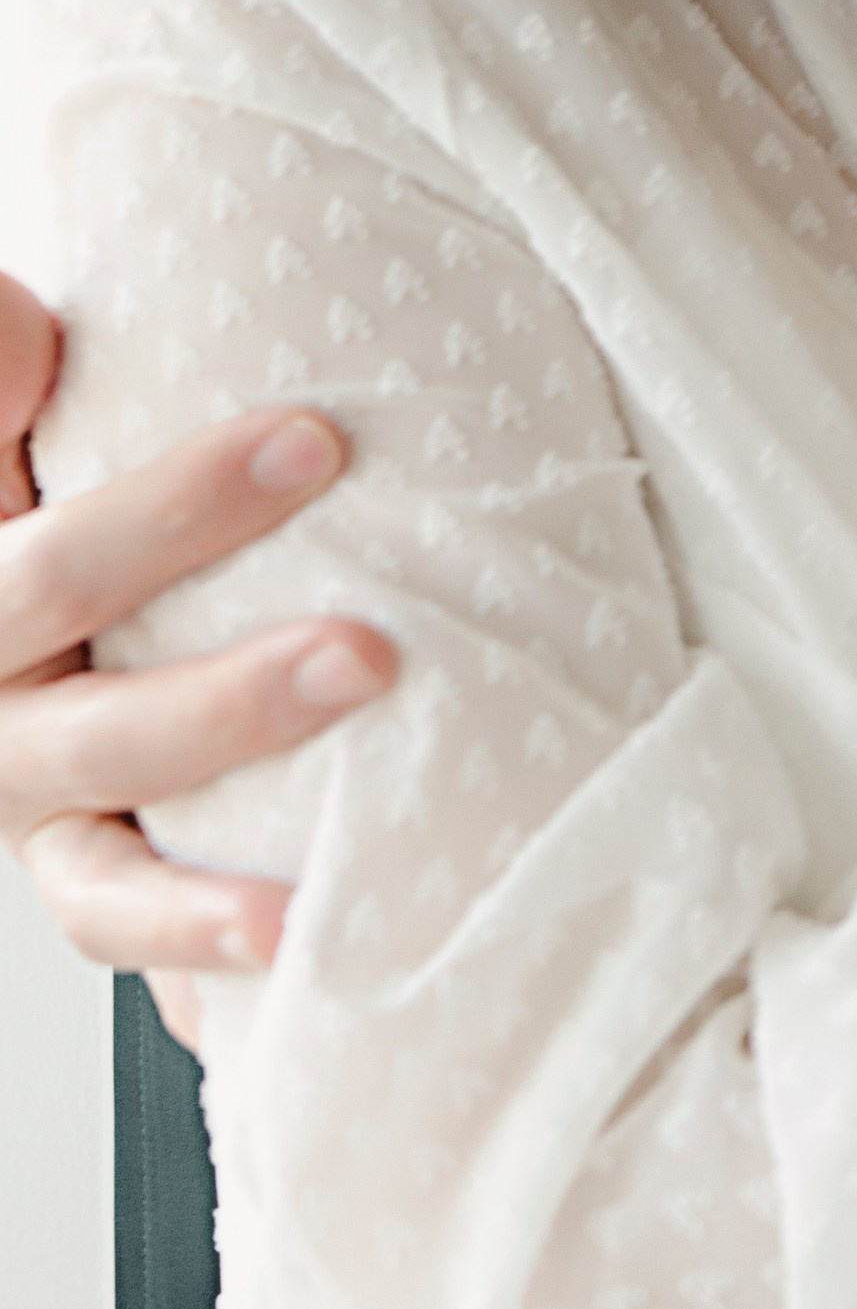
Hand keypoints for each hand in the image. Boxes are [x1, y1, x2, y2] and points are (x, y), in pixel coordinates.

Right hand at [0, 272, 394, 1041]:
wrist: (18, 583)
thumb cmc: (26, 476)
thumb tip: (29, 337)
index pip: (52, 570)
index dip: (177, 511)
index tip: (317, 442)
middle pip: (94, 732)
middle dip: (231, 703)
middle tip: (370, 654)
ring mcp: (32, 811)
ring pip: (100, 878)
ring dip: (205, 898)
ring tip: (313, 902)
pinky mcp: (89, 872)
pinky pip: (134, 940)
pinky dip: (201, 970)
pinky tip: (296, 972)